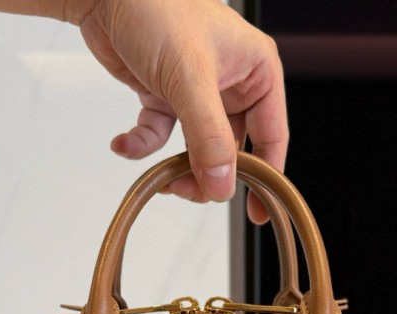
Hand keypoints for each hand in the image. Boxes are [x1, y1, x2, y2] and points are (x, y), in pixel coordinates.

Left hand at [67, 0, 288, 222]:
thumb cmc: (157, 8)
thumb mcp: (190, 78)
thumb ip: (209, 137)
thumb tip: (222, 185)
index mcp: (256, 71)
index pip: (272, 136)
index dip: (266, 177)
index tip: (257, 211)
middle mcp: (232, 83)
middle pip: (232, 149)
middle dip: (209, 174)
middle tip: (189, 191)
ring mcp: (197, 91)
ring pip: (197, 148)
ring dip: (177, 167)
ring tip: (159, 177)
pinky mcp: (165, 94)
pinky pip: (160, 134)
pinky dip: (143, 145)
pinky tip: (124, 143)